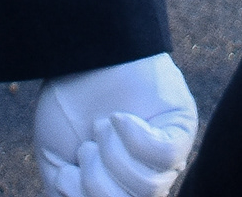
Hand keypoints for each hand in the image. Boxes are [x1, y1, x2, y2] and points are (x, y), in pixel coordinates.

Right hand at [32, 52, 196, 196]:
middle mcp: (148, 179)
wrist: (77, 58)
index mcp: (120, 189)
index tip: (65, 172)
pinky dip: (135, 136)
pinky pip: (166, 156)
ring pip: (147, 186)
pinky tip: (120, 116)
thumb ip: (74, 196)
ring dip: (113, 154)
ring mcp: (168, 157)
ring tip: (101, 125)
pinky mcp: (181, 128)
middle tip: (87, 145)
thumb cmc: (67, 110)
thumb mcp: (60, 165)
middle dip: (96, 178)